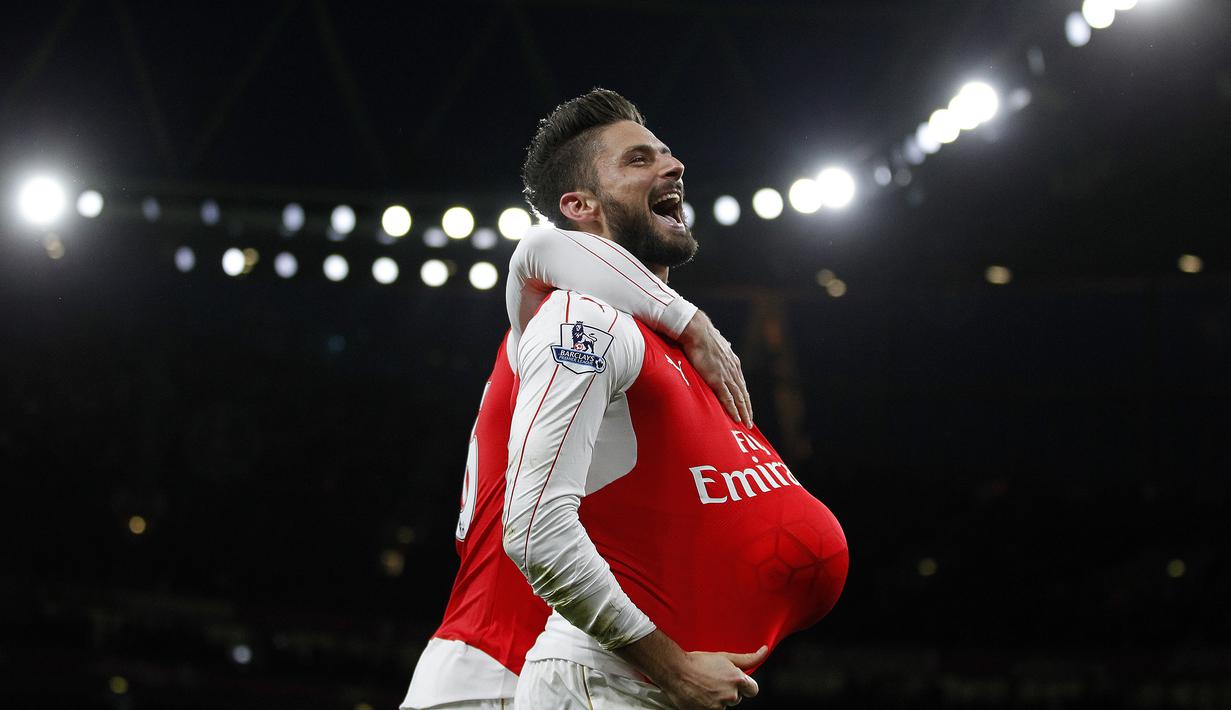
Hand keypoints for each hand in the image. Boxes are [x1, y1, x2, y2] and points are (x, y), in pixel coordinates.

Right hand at [615, 630, 767, 709]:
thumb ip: (748, 658)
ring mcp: (719, 706)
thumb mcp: (724, 656)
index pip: (753, 689)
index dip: (745, 686)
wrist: (674, 671)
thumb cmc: (698, 662)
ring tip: (703, 687)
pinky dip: (707, 705)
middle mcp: (730, 694)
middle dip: (728, 691)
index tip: (735, 682)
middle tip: (713, 681)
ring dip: (717, 699)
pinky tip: (698, 695)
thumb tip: (765, 650)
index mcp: (737, 679)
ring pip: (724, 705)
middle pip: (737, 698)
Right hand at [678, 310, 752, 427]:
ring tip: (746, 424)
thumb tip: (725, 345)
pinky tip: (736, 418)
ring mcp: (726, 375)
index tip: (746, 407)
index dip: (744, 397)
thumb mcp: (717, 342)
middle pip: (743, 394)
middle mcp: (733, 370)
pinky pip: (728, 398)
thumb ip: (722, 349)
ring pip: (738, 398)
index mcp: (733, 363)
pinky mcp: (717, 379)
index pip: (741, 384)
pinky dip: (733, 410)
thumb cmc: (703, 336)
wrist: (697, 331)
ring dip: (743, 412)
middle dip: (747, 408)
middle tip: (750, 422)